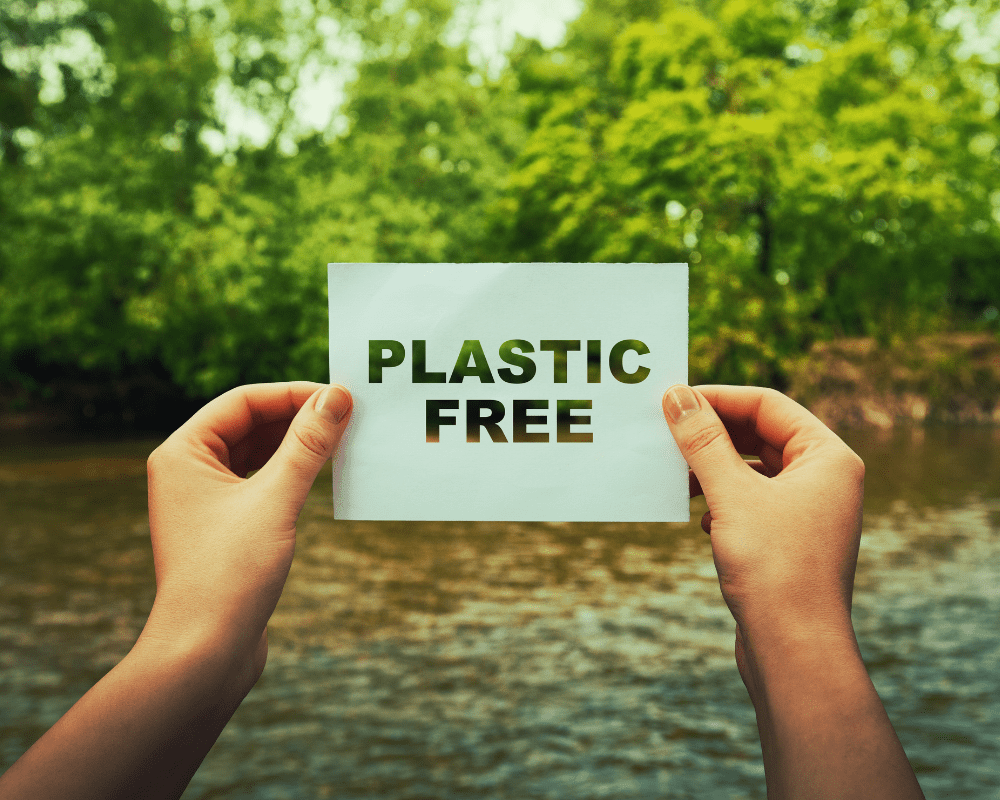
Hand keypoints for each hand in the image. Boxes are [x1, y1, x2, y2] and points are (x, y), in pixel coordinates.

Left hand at [140, 381, 352, 691]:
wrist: (204, 653)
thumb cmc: (229, 574)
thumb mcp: (276, 499)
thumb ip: (308, 444)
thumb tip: (337, 397)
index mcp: (183, 453)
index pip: (243, 402)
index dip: (293, 393)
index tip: (340, 395)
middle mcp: (188, 471)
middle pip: (250, 424)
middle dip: (298, 417)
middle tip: (349, 415)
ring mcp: (205, 501)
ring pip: (258, 454)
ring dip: (298, 445)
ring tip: (342, 440)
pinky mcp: (226, 528)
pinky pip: (262, 483)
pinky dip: (292, 474)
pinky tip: (324, 475)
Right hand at [662, 384, 863, 645]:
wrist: (794, 652)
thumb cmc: (774, 569)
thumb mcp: (731, 495)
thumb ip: (702, 441)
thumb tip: (676, 395)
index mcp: (828, 457)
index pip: (768, 405)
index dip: (718, 398)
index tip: (672, 399)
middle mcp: (826, 479)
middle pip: (761, 434)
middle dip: (712, 433)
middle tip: (666, 431)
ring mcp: (810, 512)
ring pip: (754, 469)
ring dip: (713, 468)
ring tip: (676, 474)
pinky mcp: (790, 541)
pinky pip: (752, 501)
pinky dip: (722, 499)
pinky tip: (701, 518)